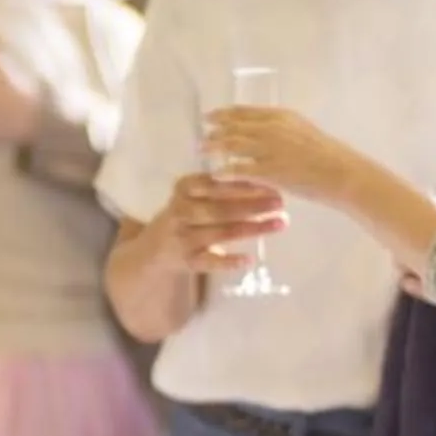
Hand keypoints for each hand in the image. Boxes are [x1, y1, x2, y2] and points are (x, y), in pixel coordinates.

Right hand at [149, 171, 286, 275]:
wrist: (155, 248)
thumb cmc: (187, 213)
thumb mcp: (196, 194)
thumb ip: (222, 185)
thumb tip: (266, 174)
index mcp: (184, 188)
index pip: (214, 183)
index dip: (242, 183)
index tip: (270, 182)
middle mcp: (180, 211)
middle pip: (220, 208)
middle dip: (252, 205)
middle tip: (280, 202)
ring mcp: (182, 238)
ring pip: (219, 232)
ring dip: (251, 229)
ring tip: (279, 224)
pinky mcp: (186, 261)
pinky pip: (209, 262)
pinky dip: (228, 261)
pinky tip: (249, 259)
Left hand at [202, 106, 369, 207]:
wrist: (343, 174)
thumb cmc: (328, 156)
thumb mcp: (304, 133)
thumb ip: (283, 130)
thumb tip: (265, 131)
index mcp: (282, 116)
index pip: (246, 111)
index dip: (225, 113)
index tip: (211, 116)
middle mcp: (273, 128)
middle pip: (235, 125)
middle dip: (215, 129)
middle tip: (202, 135)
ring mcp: (271, 148)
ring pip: (233, 143)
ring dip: (215, 146)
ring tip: (202, 151)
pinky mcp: (270, 170)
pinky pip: (240, 169)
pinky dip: (225, 171)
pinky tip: (216, 174)